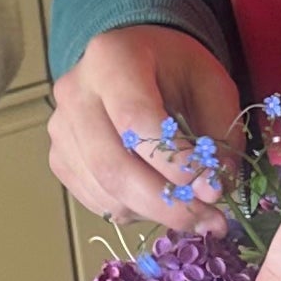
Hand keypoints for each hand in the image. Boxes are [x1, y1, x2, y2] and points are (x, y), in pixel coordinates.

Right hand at [48, 24, 246, 235]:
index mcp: (111, 59)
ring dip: (153, 213)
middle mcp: (75, 94)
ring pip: (104, 191)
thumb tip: (213, 189)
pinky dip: (133, 211)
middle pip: (113, 166)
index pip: (137, 121)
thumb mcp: (212, 84)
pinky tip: (158, 199)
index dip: (175, 162)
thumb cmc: (174, 70)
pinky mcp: (60, 159)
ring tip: (191, 212)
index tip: (212, 189)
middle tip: (208, 220)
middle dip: (165, 203)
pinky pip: (96, 200)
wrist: (130, 61)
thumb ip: (220, 133)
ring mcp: (61, 130)